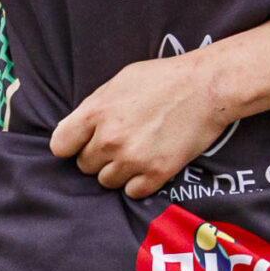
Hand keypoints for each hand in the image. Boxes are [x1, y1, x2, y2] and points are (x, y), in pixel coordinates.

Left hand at [49, 49, 239, 200]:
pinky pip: (133, 191)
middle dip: (98, 156)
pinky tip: (150, 163)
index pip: (60, 146)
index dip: (72, 144)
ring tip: (138, 152)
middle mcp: (110, 139)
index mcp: (96, 112)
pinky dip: (139, 181)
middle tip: (121, 142)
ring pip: (107, 181)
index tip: (84, 142)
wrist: (209, 86)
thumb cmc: (165, 78)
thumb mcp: (120, 81)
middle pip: (85, 165)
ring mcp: (133, 158)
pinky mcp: (157, 172)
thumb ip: (95, 107)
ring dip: (119, 170)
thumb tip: (78, 128)